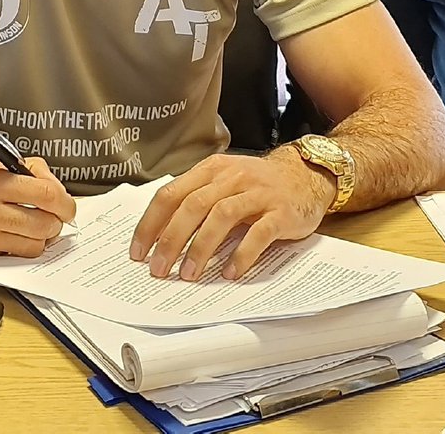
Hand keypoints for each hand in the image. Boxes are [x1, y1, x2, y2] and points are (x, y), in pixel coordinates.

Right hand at [0, 154, 75, 267]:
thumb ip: (16, 170)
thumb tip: (48, 182)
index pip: (45, 193)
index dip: (63, 200)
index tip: (66, 203)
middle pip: (44, 225)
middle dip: (56, 222)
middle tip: (55, 217)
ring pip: (31, 247)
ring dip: (40, 239)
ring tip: (34, 228)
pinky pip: (9, 258)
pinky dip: (16, 250)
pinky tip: (11, 237)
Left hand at [128, 152, 334, 280]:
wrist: (306, 175)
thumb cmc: (257, 185)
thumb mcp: (223, 183)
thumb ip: (196, 200)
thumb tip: (159, 235)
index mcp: (211, 170)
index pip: (171, 194)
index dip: (151, 223)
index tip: (138, 251)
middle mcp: (231, 177)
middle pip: (193, 205)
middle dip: (171, 239)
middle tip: (159, 269)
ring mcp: (257, 193)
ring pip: (221, 216)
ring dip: (201, 247)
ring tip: (189, 274)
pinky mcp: (281, 212)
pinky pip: (258, 233)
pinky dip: (241, 254)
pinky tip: (229, 273)